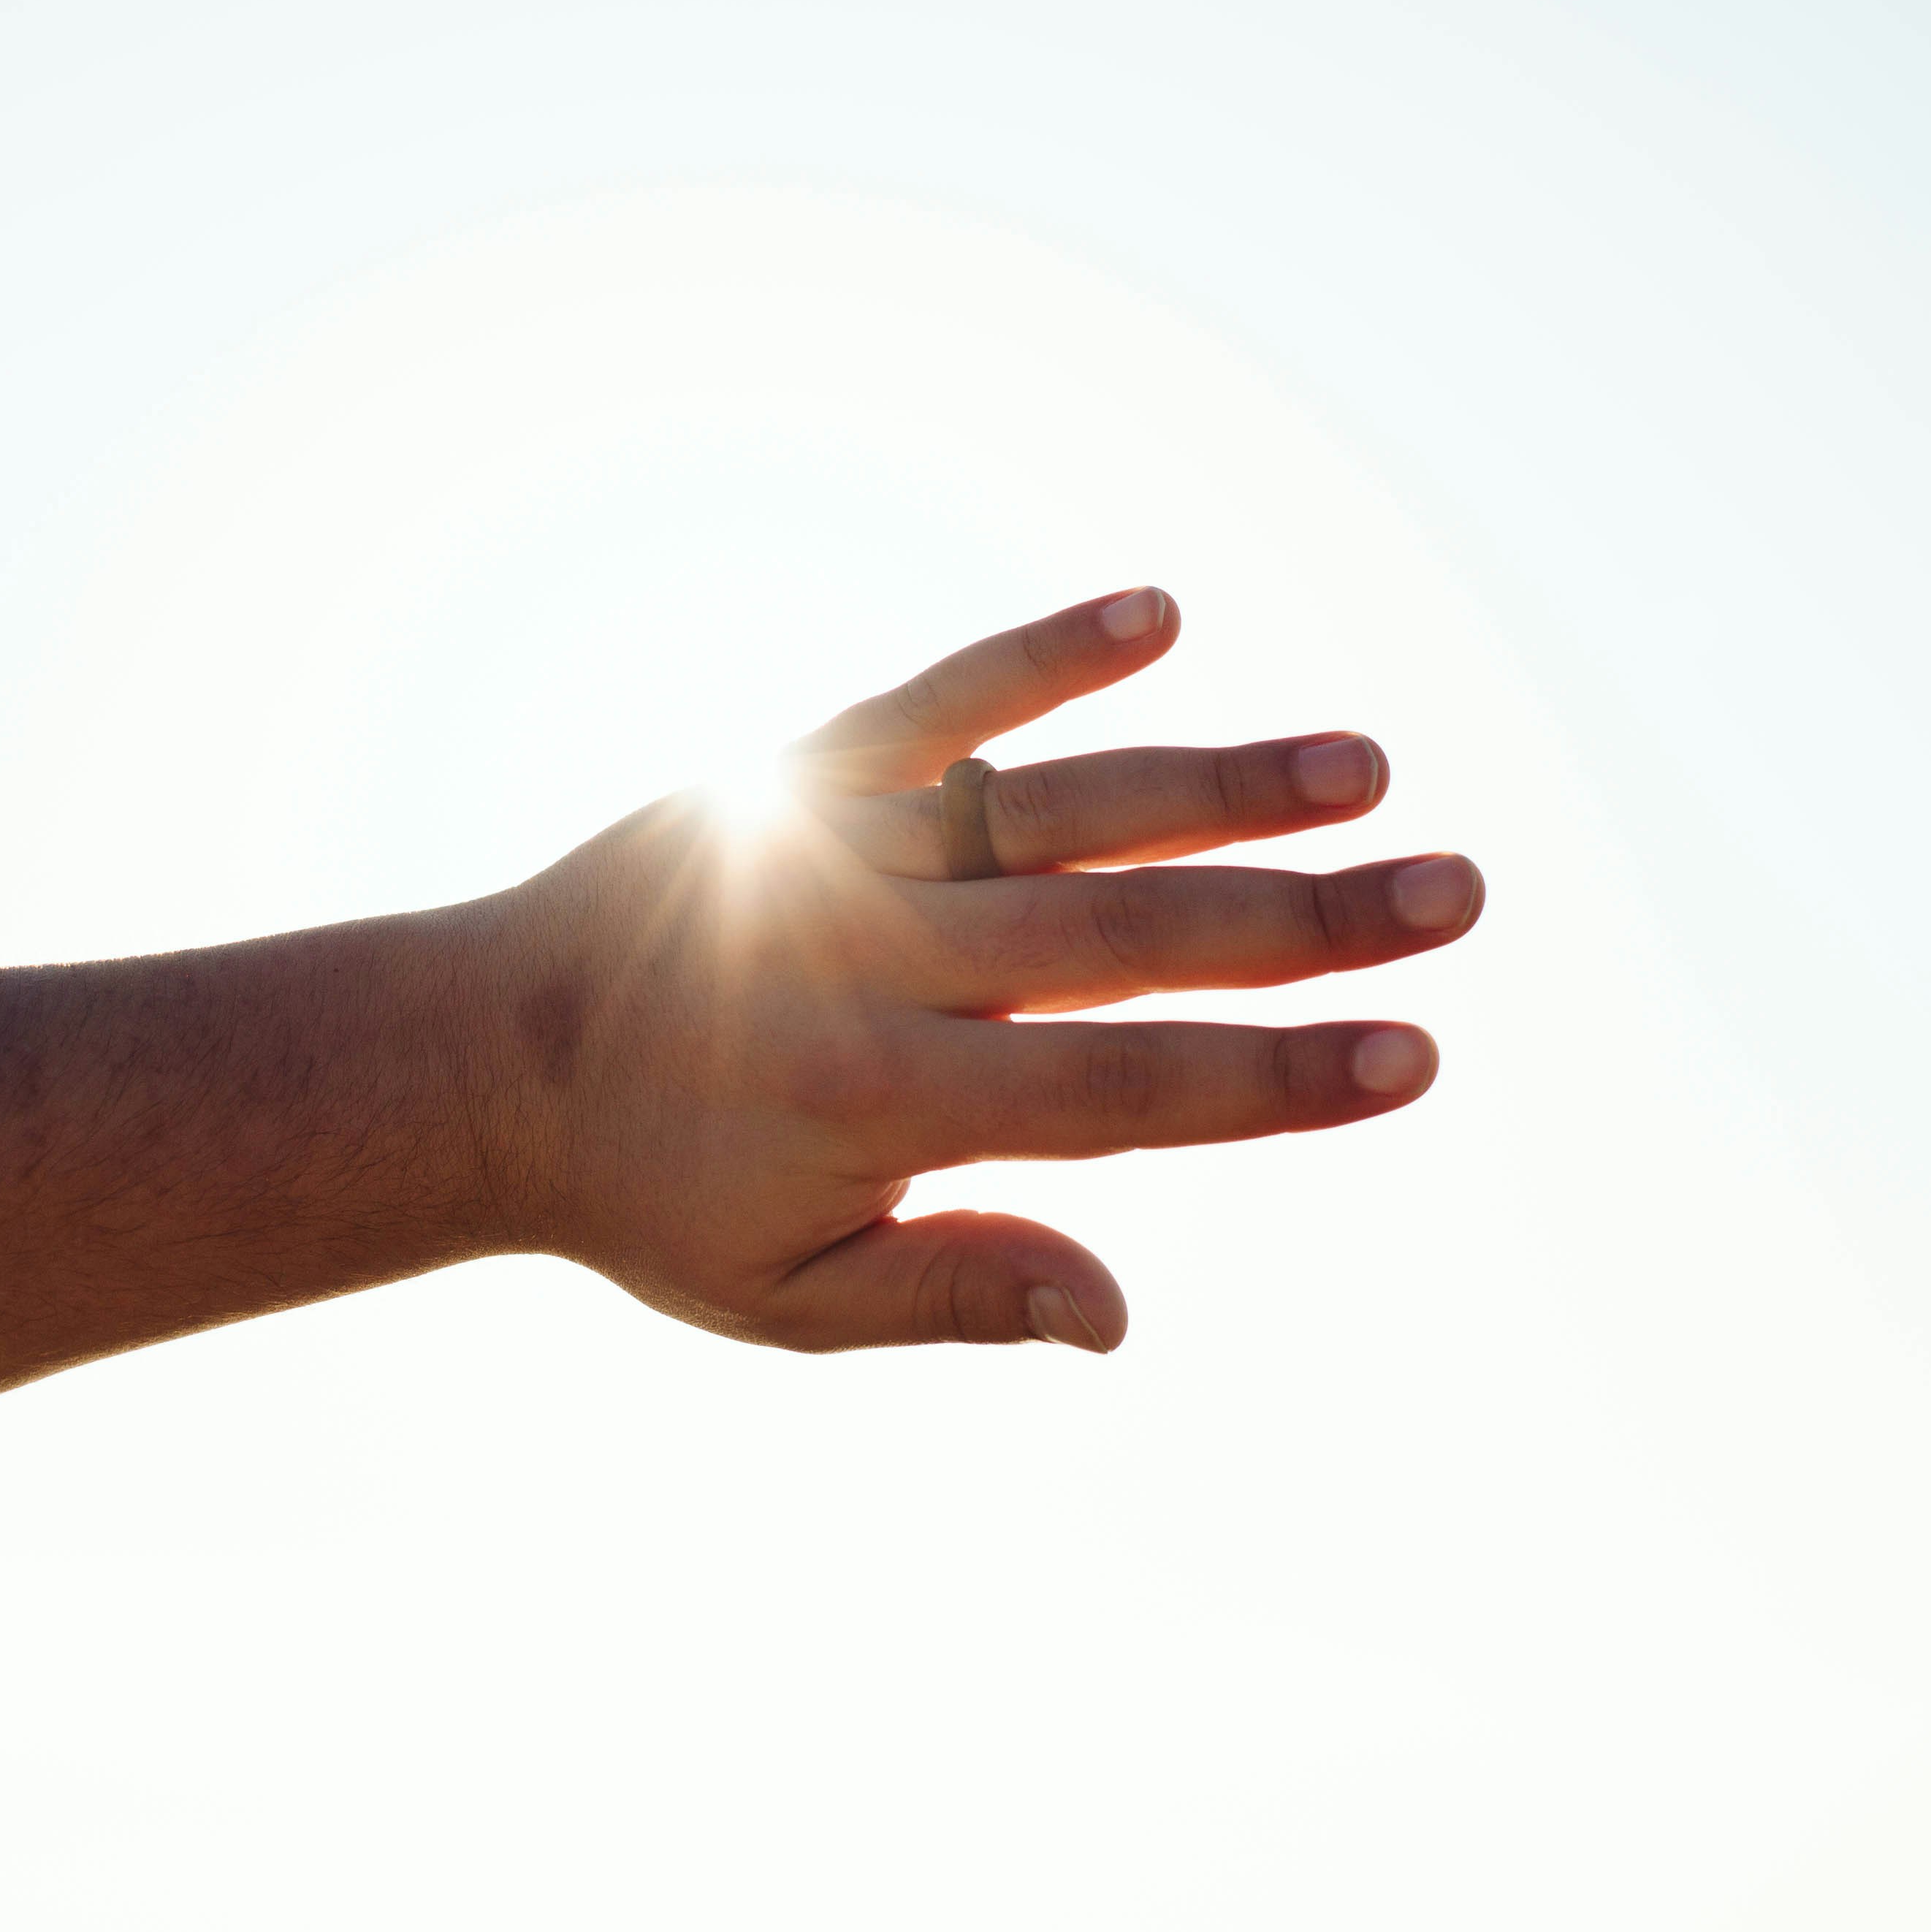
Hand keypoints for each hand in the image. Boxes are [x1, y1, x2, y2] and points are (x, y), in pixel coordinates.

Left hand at [468, 588, 1483, 1352]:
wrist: (474, 1059)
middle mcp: (877, 961)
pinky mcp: (801, 770)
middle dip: (1305, 920)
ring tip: (1362, 765)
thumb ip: (957, 1293)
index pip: (1125, 1092)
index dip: (1275, 1076)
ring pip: (1062, 805)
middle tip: (1456, 895)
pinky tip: (1158, 613)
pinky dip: (1040, 654)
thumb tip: (1117, 1318)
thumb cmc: (652, 1196)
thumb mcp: (788, 1296)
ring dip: (1219, 779)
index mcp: (887, 1102)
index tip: (1414, 1055)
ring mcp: (843, 850)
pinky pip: (936, 699)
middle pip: (1130, 935)